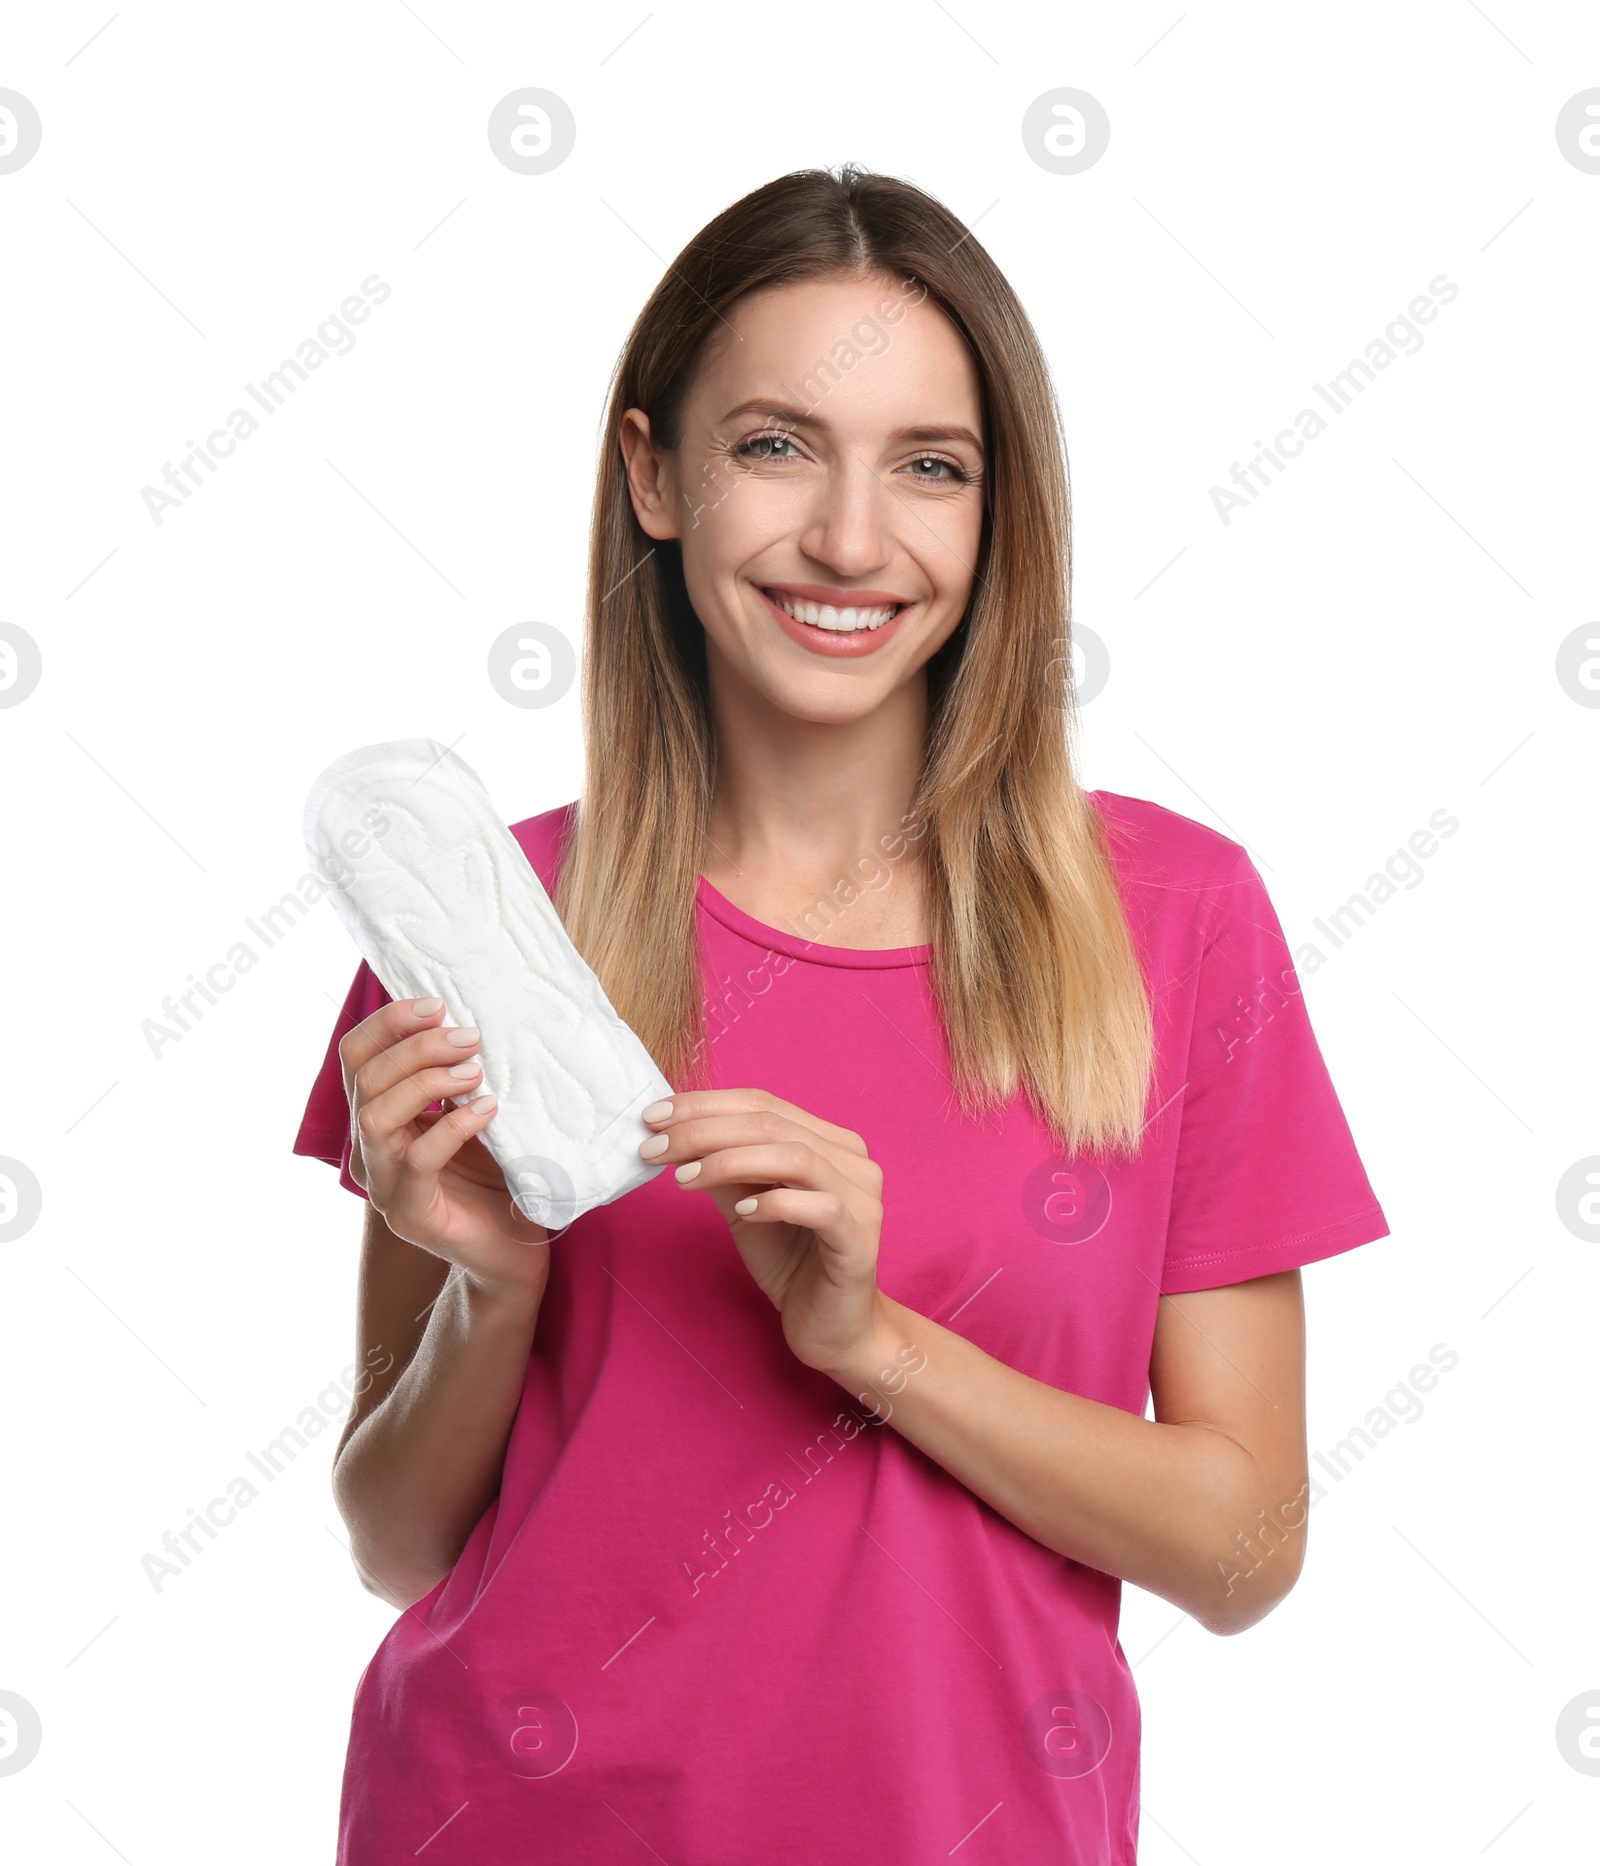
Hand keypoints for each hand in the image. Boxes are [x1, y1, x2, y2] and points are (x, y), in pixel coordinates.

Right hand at [339, 997, 550, 1301]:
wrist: (512, 1251)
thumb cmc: (495, 1176)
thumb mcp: (473, 1113)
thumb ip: (458, 1076)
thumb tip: (469, 1019)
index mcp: (378, 1119)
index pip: (357, 1057)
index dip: (389, 1023)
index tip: (438, 1005)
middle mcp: (370, 1150)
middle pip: (366, 1079)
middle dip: (417, 1047)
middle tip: (470, 1038)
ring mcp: (385, 1185)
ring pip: (376, 1116)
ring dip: (426, 1081)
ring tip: (475, 1072)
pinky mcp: (412, 1215)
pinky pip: (419, 1160)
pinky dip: (453, 1126)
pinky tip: (488, 1109)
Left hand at [638, 1088, 885, 1375]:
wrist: (832, 1328)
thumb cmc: (792, 1262)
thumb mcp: (744, 1206)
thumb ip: (721, 1169)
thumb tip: (672, 1136)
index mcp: (827, 1141)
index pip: (762, 1103)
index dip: (705, 1105)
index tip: (653, 1117)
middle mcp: (852, 1160)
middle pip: (772, 1124)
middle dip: (704, 1131)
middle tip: (654, 1148)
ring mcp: (862, 1197)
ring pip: (794, 1157)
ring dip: (729, 1162)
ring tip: (684, 1180)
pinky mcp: (860, 1238)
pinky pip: (819, 1207)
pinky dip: (774, 1202)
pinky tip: (741, 1210)